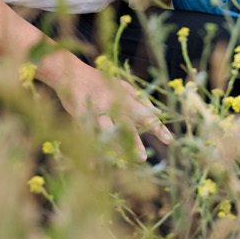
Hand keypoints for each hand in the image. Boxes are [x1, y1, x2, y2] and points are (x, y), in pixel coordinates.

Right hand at [39, 54, 171, 157]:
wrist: (70, 73)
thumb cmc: (100, 82)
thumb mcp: (122, 85)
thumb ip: (140, 99)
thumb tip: (158, 112)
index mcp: (124, 97)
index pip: (144, 114)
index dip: (156, 127)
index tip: (170, 141)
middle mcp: (111, 104)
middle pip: (125, 125)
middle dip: (134, 141)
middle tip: (143, 158)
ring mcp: (95, 110)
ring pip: (105, 130)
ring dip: (113, 146)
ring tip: (120, 161)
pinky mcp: (79, 115)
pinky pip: (86, 135)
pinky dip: (89, 149)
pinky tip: (93, 165)